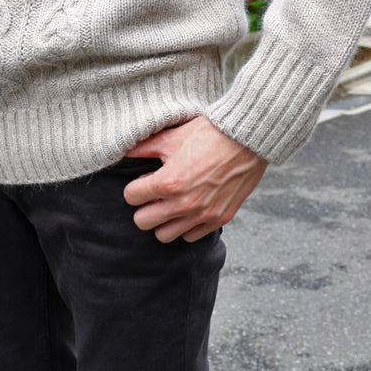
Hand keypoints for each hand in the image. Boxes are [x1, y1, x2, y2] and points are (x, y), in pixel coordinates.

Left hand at [123, 115, 267, 242]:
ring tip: (170, 204)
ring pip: (164, 235)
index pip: (130, 197)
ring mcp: (203, 214)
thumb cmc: (208, 134)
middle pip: (142, 221)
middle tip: (153, 195)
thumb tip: (124, 152)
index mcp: (168, 182)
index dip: (134, 187)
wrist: (247, 139)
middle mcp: (184, 203)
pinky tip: (189, 208)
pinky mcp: (219, 218)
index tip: (144, 181)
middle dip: (144, 206)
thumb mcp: (172, 136)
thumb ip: (144, 147)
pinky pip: (191, 236)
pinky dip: (186, 226)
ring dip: (163, 220)